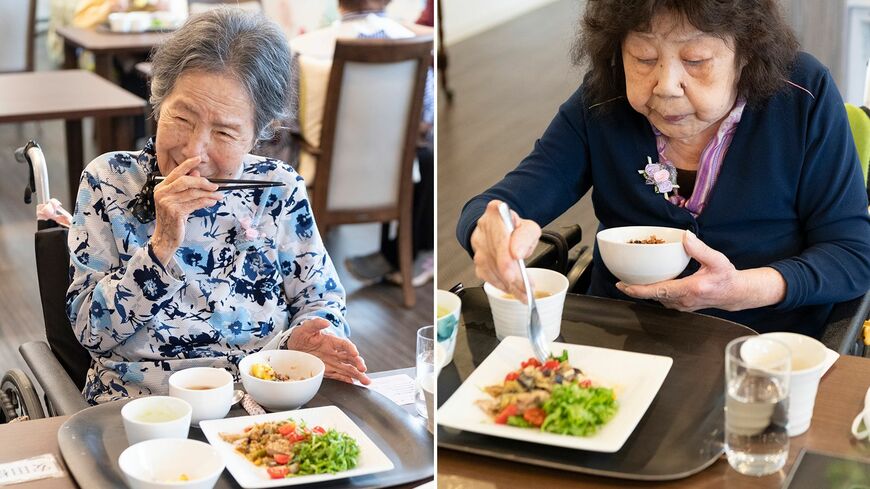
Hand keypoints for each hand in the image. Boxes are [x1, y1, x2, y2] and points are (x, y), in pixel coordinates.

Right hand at [150, 156, 221, 264]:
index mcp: (161, 188)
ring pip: (193, 193)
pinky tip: (212, 202)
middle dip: (203, 182)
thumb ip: (186, 187)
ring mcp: (167, 203)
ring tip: (218, 195)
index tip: (198, 158)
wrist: (165, 238)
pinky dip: (206, 202)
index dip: (187, 164)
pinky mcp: (175, 212)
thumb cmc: (173, 219)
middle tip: (215, 186)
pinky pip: (195, 203)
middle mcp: (162, 193)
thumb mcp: (178, 201)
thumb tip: (196, 173)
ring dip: (209, 194)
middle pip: (186, 181)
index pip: (176, 172)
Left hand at [287, 318, 370, 384]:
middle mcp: (334, 352)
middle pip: (349, 357)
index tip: (355, 353)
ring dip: (357, 374)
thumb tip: (326, 322)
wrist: (293, 347)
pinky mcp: (328, 370)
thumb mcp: (306, 328)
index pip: (343, 344)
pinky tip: (353, 383)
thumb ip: (315, 324)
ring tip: (365, 380)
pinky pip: (339, 375)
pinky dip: (346, 379)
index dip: (350, 348)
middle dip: (358, 363)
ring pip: (347, 368)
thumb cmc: (301, 336)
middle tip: (363, 369)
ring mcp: (332, 362)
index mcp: (330, 340)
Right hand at [470, 200, 540, 301]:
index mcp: (496, 213)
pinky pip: (485, 274)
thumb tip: (518, 253)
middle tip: (526, 286)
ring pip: (490, 267)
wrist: (500, 229)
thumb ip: (526, 237)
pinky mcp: (476, 258)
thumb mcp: (529, 228)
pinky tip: (511, 289)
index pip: (499, 234)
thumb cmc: (515, 229)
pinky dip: (499, 284)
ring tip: (523, 292)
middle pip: (495, 254)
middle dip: (512, 273)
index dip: (506, 250)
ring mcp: (477, 243)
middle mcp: (483, 227)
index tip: (516, 259)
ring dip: (507, 283)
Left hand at [616, 231, 785, 311]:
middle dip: (635, 289)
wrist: (734, 293)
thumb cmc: (726, 277)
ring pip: (656, 299)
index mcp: (690, 289)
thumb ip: (700, 249)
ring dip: (643, 291)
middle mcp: (683, 300)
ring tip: (630, 280)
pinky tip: (647, 283)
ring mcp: (681, 305)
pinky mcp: (680, 306)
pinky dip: (652, 292)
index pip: (658, 291)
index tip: (623, 285)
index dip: (638, 290)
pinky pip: (662, 299)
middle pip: (652, 296)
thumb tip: (685, 236)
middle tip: (621, 280)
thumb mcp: (717, 260)